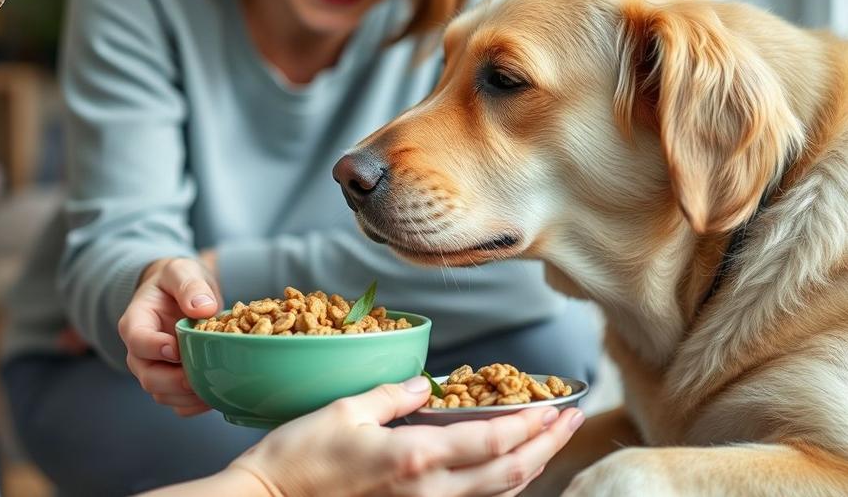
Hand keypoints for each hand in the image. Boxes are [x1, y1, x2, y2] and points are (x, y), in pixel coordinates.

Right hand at [118, 252, 220, 415]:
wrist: (182, 293)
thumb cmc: (178, 281)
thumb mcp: (181, 271)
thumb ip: (189, 286)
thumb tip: (203, 308)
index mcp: (136, 322)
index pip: (137, 340)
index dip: (155, 348)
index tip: (177, 348)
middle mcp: (140, 351)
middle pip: (148, 376)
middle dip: (174, 381)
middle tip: (201, 375)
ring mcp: (155, 369)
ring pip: (163, 394)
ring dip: (188, 396)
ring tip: (215, 386)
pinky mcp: (171, 382)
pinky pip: (178, 403)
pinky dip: (195, 404)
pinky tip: (216, 394)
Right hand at [230, 376, 585, 496]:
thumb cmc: (299, 459)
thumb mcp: (345, 411)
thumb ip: (392, 396)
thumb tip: (424, 385)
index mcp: (415, 458)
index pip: (492, 440)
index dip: (533, 425)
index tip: (558, 407)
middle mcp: (428, 491)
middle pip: (509, 473)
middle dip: (546, 446)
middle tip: (571, 420)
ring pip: (495, 494)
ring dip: (530, 466)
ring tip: (548, 440)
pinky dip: (498, 484)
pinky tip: (504, 467)